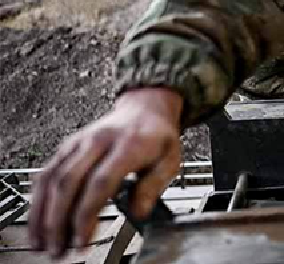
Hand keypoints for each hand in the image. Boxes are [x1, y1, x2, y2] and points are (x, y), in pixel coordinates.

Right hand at [28, 87, 182, 257]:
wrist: (145, 109)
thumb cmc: (158, 137)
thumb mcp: (170, 161)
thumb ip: (154, 187)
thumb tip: (138, 212)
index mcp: (128, 144)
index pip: (101, 182)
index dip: (87, 213)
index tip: (83, 239)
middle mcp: (99, 140)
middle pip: (69, 181)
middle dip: (59, 220)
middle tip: (59, 249)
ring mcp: (79, 142)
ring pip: (52, 177)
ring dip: (43, 214)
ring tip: (43, 242)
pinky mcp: (67, 146)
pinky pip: (46, 172)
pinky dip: (38, 199)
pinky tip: (37, 221)